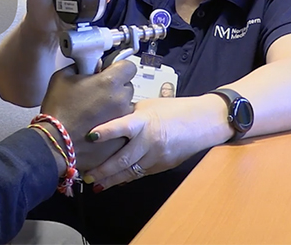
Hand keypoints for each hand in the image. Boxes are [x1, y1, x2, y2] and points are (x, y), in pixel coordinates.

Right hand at [38, 59, 135, 171]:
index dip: (119, 68)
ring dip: (115, 107)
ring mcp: (123, 119)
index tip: (110, 72)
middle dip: (115, 89)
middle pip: (127, 87)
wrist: (56, 142)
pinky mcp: (122, 136)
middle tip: (98, 94)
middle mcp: (121, 99)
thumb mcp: (62, 77)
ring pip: (126, 107)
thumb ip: (81, 66)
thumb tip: (91, 65)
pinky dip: (113, 124)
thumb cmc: (58, 110)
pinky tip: (97, 125)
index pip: (128, 66)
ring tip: (96, 113)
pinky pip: (122, 125)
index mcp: (109, 81)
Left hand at [82, 97, 208, 188]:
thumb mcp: (148, 106)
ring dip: (113, 179)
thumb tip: (107, 120)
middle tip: (87, 176)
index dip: (106, 132)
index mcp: (144, 121)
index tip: (89, 137)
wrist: (203, 123)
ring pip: (131, 171)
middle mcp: (149, 140)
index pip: (122, 126)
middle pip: (123, 159)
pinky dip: (127, 178)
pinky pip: (141, 174)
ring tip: (96, 185)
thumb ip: (128, 114)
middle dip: (104, 170)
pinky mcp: (163, 166)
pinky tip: (116, 181)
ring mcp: (157, 156)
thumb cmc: (174, 110)